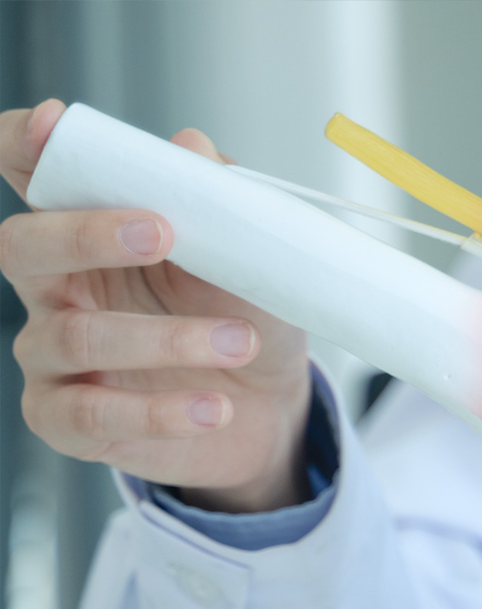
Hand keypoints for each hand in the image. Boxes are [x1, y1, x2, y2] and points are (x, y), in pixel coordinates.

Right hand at [0, 100, 311, 511]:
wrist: (268, 410)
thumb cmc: (243, 320)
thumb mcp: (247, 263)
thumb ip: (217, 206)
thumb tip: (192, 146)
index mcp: (85, 234)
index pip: (31, 177)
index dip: (24, 147)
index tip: (54, 125)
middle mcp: (53, 289)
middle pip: (23, 247)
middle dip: (86, 233)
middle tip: (162, 232)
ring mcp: (53, 357)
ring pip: (75, 336)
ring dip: (166, 338)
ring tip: (242, 341)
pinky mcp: (67, 422)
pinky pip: (92, 415)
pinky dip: (159, 412)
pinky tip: (215, 408)